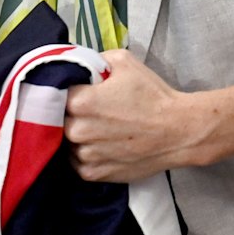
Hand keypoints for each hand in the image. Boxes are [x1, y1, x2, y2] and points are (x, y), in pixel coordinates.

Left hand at [65, 50, 233, 182]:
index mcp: (80, 101)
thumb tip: (79, 64)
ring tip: (96, 128)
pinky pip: (77, 164)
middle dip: (69, 113)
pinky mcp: (95, 174)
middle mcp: (78, 130)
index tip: (75, 90)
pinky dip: (83, 155)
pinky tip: (99, 144)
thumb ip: (95, 60)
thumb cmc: (152, 94)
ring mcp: (86, 155)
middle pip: (59, 119)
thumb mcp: (124, 62)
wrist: (178, 130)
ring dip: (76, 135)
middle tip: (88, 109)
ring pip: (67, 142)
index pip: (56, 93)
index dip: (65, 90)